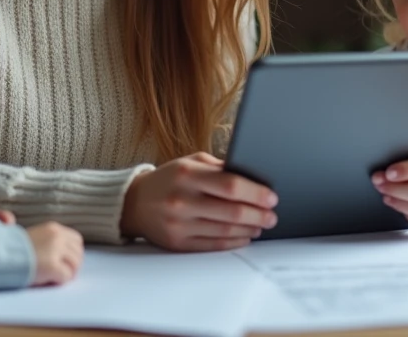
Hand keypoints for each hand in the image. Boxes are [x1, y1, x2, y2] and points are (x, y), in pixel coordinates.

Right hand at [26, 222, 83, 285]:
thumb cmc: (12, 250)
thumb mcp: (34, 238)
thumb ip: (49, 242)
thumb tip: (62, 255)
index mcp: (53, 229)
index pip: (76, 240)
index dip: (73, 253)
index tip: (66, 262)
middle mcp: (57, 237)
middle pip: (78, 253)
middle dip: (73, 265)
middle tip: (63, 273)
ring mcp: (56, 251)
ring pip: (75, 265)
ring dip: (67, 273)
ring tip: (54, 278)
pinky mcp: (52, 266)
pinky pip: (66, 276)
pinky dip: (60, 281)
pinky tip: (50, 281)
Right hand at [120, 152, 277, 251]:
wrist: (135, 202)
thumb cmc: (170, 179)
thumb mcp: (191, 162)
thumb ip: (220, 168)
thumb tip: (254, 177)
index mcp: (188, 175)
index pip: (231, 185)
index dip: (256, 193)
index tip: (272, 197)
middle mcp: (182, 200)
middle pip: (231, 211)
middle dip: (258, 214)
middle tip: (272, 216)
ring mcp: (179, 224)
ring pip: (225, 230)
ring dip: (249, 229)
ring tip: (261, 225)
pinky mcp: (177, 243)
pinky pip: (213, 245)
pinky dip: (234, 241)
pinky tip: (245, 236)